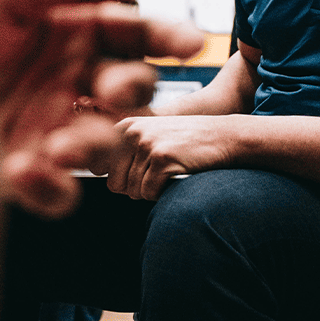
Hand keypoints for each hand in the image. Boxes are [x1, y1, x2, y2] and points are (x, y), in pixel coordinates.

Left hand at [0, 0, 203, 216]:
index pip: (134, 35)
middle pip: (130, 93)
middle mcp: (72, 83)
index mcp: (76, 33)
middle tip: (113, 91)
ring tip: (60, 145)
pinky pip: (57, 194)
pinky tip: (25, 169)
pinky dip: (50, 189)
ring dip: (93, 145)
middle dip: (131, 93)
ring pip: (102, 146)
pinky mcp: (22, 175)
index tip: (190, 42)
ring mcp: (51, 129)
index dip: (166, 38)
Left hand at [99, 113, 238, 199]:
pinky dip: (161, 193)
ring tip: (167, 175)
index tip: (135, 174)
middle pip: (114, 184)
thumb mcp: (150, 135)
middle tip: (154, 178)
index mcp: (124, 127)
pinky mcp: (162, 159)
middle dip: (133, 188)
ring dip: (150, 191)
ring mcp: (147, 145)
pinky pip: (149, 193)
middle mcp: (131, 133)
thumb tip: (96, 173)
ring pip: (133, 191)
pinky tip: (174, 178)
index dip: (117, 178)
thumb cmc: (186, 141)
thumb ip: (123, 151)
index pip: (98, 167)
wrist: (222, 136)